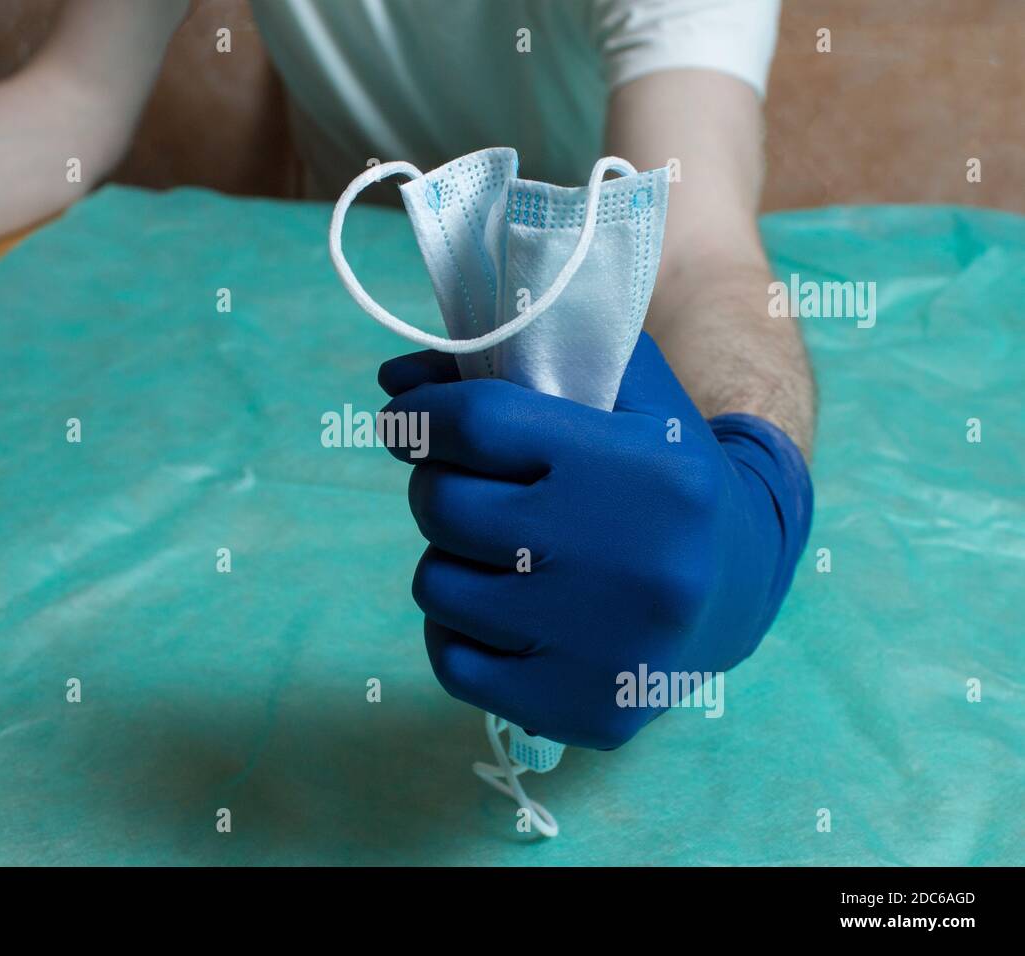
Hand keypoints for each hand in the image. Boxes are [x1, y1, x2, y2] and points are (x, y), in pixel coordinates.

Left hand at [378, 333, 812, 748]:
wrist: (742, 586)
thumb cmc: (661, 475)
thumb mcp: (623, 395)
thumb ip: (518, 360)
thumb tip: (396, 376)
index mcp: (642, 470)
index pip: (480, 424)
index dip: (423, 414)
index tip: (409, 417)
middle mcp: (628, 562)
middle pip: (446, 505)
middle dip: (439, 485)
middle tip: (469, 488)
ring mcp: (604, 647)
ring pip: (437, 585)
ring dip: (449, 559)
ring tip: (499, 553)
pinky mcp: (584, 711)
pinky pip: (452, 663)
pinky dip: (458, 630)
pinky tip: (502, 611)